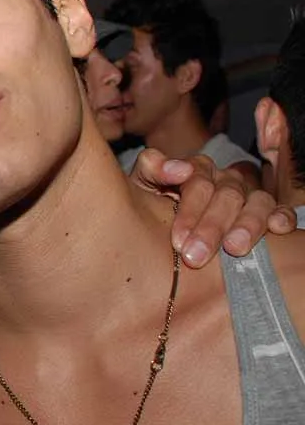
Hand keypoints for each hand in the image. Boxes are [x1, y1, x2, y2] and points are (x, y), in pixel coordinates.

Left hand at [129, 148, 296, 267]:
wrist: (160, 226)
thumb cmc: (153, 207)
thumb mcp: (143, 187)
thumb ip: (152, 169)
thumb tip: (179, 168)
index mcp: (196, 171)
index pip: (198, 182)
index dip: (189, 211)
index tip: (178, 241)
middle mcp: (225, 180)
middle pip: (226, 195)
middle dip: (211, 227)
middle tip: (196, 256)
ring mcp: (248, 195)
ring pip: (257, 201)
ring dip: (247, 225)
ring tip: (234, 249)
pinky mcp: (268, 212)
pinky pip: (280, 210)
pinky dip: (281, 217)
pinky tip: (277, 229)